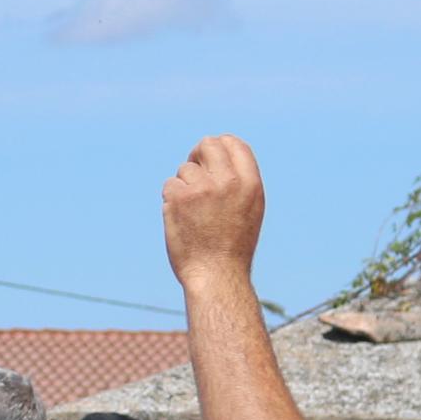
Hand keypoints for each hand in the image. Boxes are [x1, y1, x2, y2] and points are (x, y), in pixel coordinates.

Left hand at [162, 134, 266, 285]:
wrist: (217, 276)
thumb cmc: (232, 248)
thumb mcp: (250, 210)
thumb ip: (239, 182)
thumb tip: (219, 159)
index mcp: (250, 183)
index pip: (234, 143)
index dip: (219, 146)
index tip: (209, 159)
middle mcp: (229, 181)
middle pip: (207, 144)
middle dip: (197, 155)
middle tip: (193, 174)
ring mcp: (203, 188)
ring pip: (185, 169)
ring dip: (184, 186)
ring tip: (192, 214)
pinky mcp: (180, 197)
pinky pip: (170, 185)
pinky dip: (171, 200)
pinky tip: (181, 220)